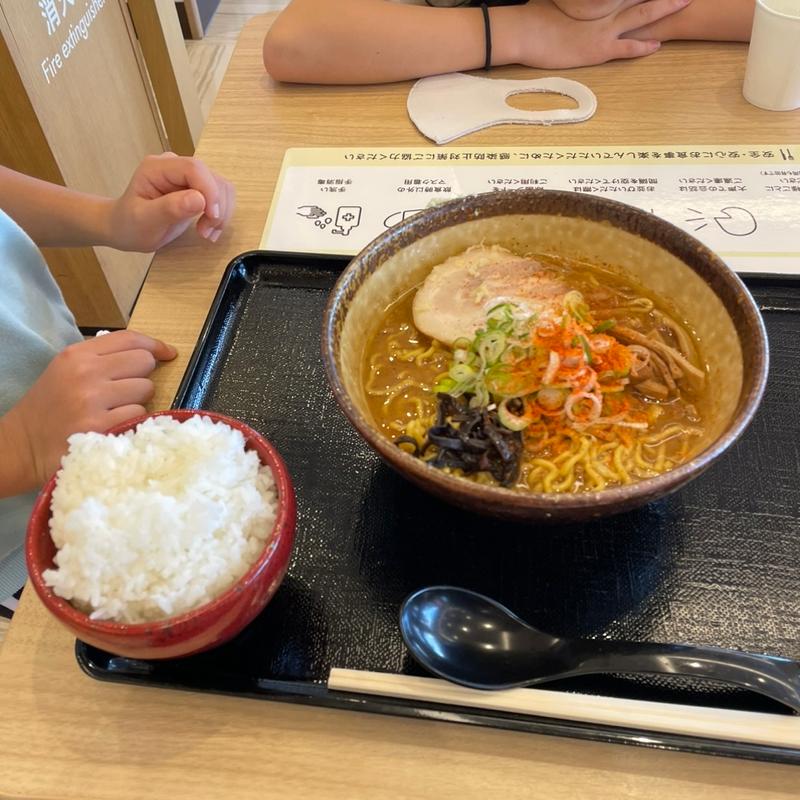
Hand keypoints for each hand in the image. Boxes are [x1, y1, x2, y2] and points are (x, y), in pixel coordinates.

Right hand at [0, 331, 175, 493]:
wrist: (23, 445)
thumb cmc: (52, 407)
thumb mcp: (67, 370)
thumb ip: (104, 358)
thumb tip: (153, 353)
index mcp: (77, 355)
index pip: (130, 339)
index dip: (155, 345)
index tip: (167, 354)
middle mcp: (85, 373)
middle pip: (144, 362)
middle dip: (143, 376)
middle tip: (126, 391)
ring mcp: (92, 401)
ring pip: (146, 390)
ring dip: (139, 401)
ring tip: (115, 410)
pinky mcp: (100, 428)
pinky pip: (139, 416)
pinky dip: (133, 422)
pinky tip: (114, 426)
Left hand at [107, 152, 234, 250]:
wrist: (125, 229)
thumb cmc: (130, 226)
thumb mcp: (145, 221)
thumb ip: (170, 208)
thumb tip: (200, 200)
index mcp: (157, 168)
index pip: (194, 168)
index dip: (209, 191)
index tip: (211, 217)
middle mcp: (175, 166)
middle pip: (211, 177)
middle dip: (216, 206)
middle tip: (206, 232)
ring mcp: (187, 177)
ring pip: (220, 186)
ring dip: (221, 212)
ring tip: (207, 233)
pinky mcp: (197, 188)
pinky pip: (220, 196)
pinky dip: (221, 214)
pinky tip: (210, 229)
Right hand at [516, 0, 691, 68]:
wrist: (529, 31)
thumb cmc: (540, 16)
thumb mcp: (564, 2)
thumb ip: (582, 0)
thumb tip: (589, 6)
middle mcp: (606, 7)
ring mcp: (605, 28)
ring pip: (643, 14)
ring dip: (666, 7)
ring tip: (686, 0)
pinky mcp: (599, 48)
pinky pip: (627, 47)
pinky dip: (643, 46)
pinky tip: (657, 45)